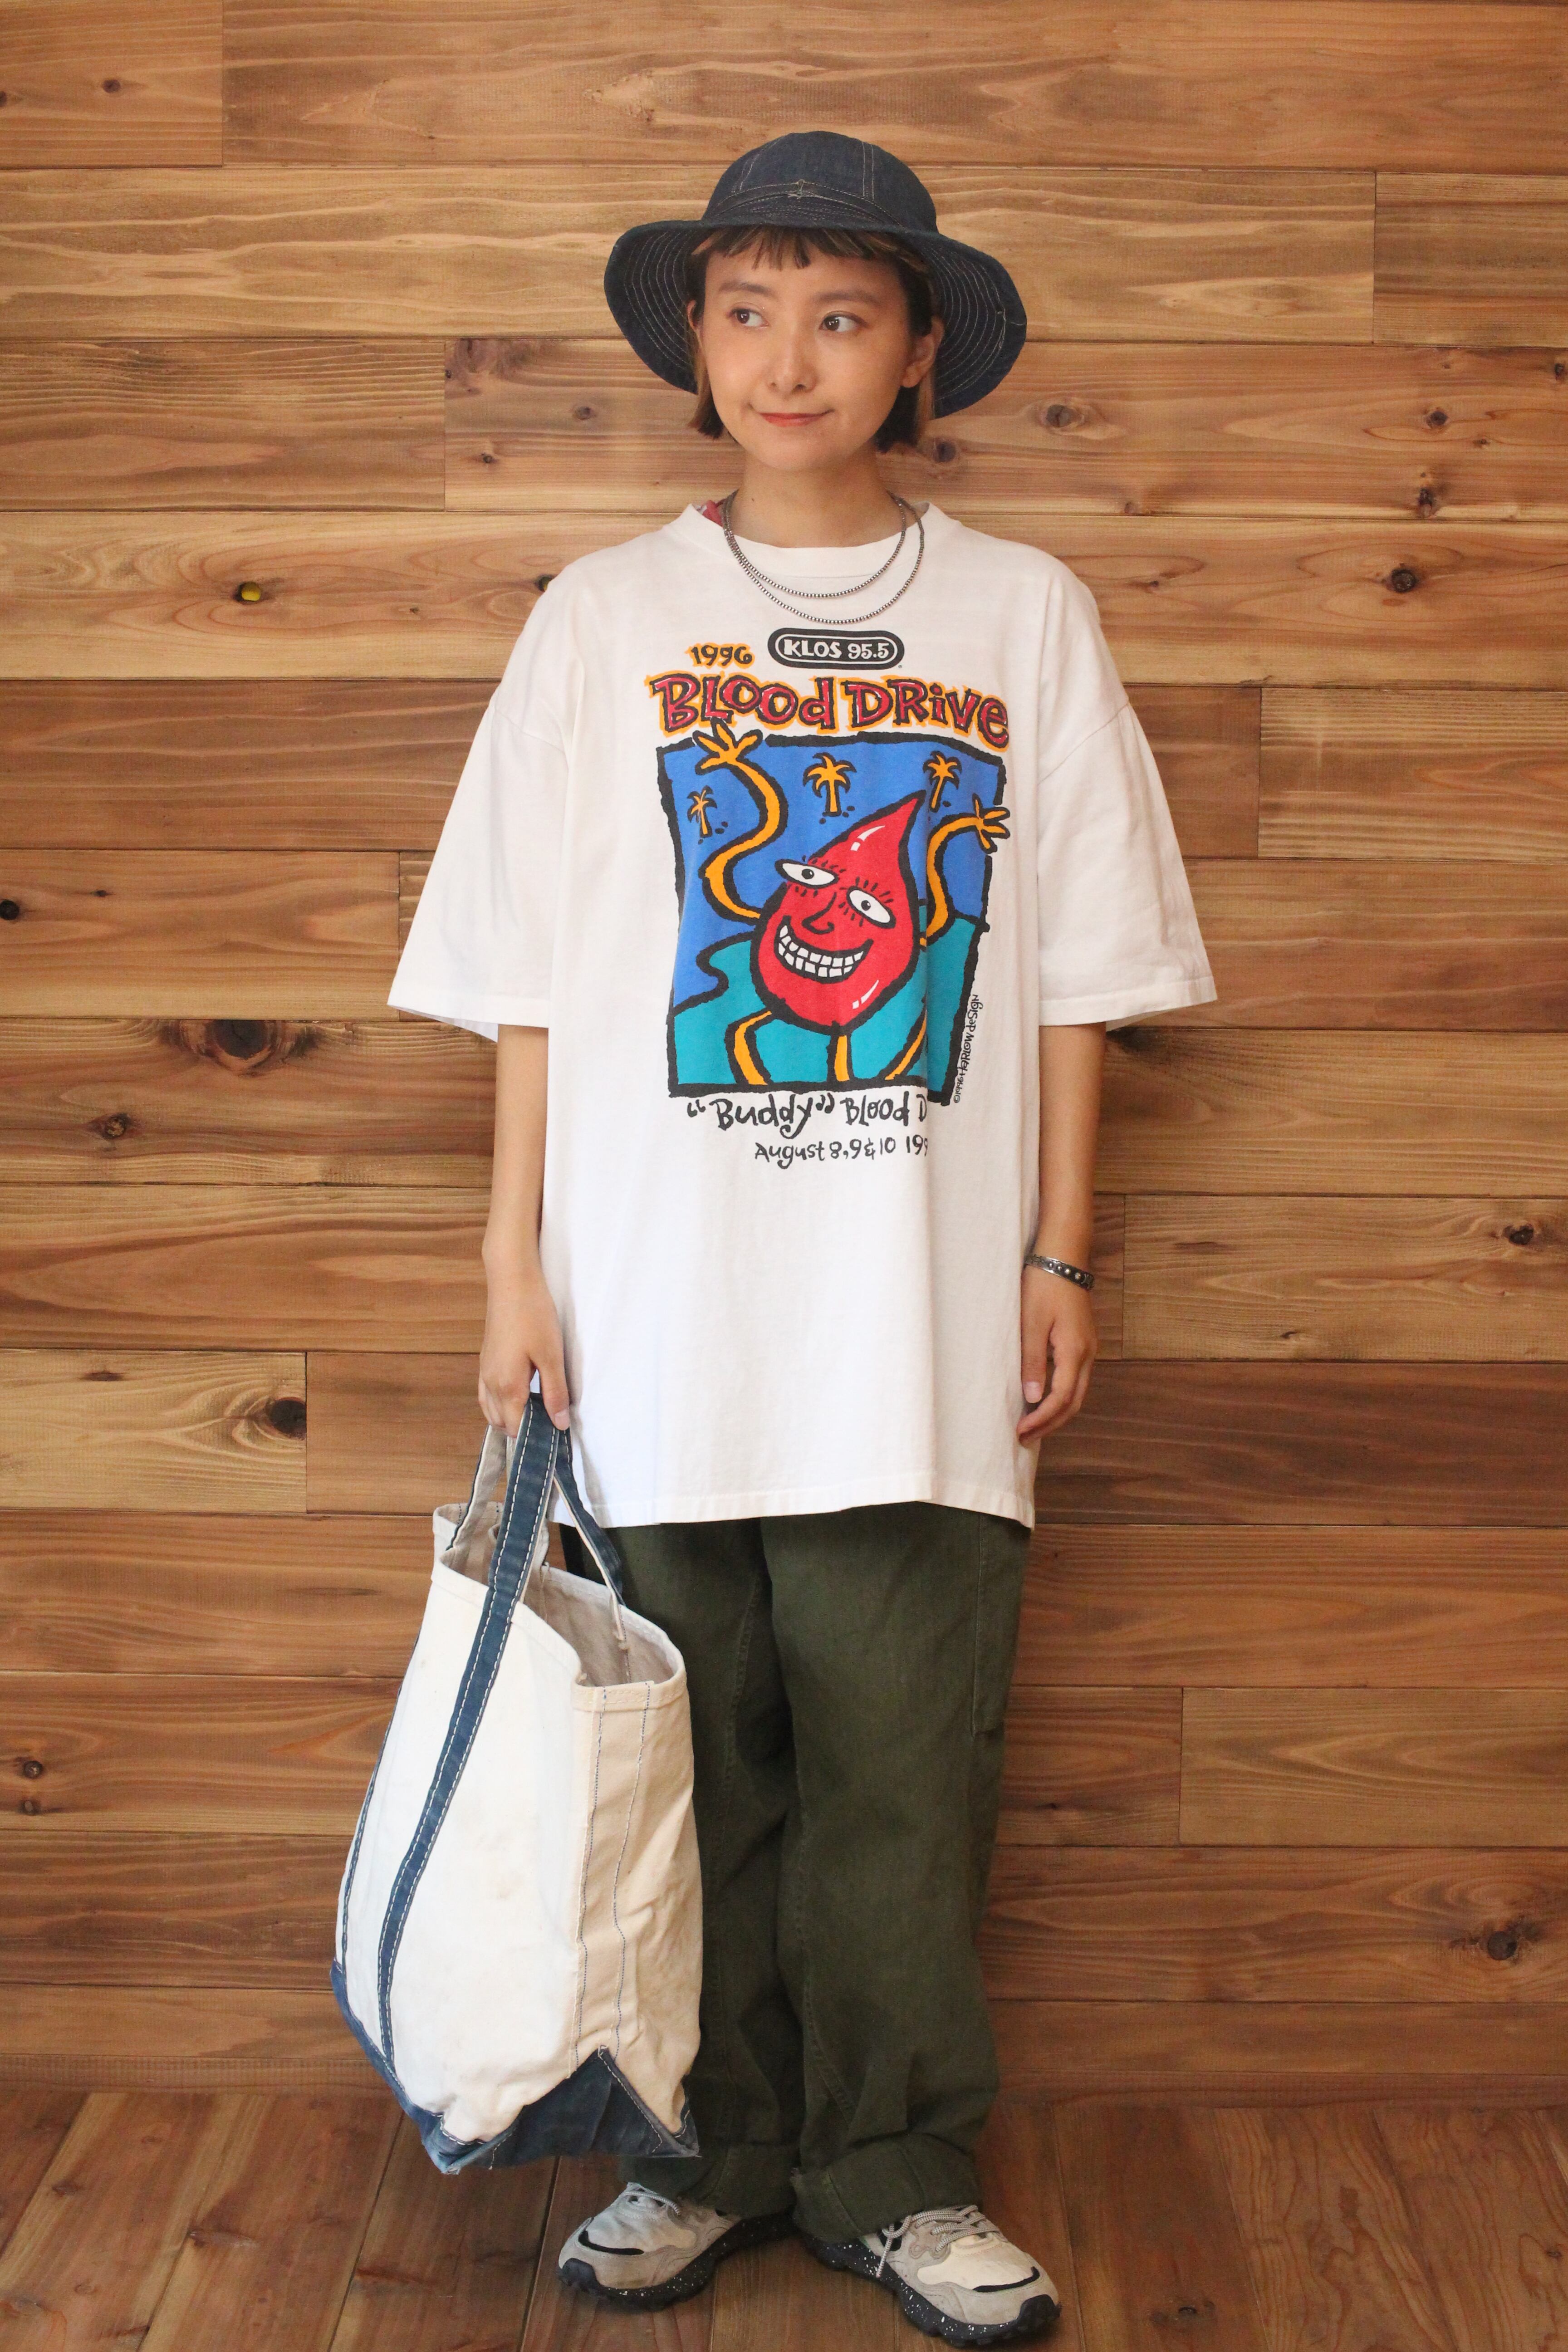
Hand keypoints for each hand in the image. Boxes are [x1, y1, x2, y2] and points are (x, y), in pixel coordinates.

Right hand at [478, 1257, 569, 1435]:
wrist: (511, 1282)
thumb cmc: (533, 1316)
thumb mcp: (551, 1356)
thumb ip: (555, 1393)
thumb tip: (560, 1424)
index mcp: (507, 1385)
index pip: (517, 1428)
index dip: (535, 1438)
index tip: (555, 1439)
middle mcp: (490, 1384)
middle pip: (503, 1423)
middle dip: (524, 1430)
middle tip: (550, 1426)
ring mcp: (484, 1372)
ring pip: (492, 1412)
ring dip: (511, 1419)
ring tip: (537, 1414)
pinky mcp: (485, 1361)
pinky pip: (487, 1396)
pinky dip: (500, 1406)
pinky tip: (518, 1397)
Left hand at [1017, 1267, 1096, 1440]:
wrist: (1062, 1258)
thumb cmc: (1043, 1286)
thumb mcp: (1031, 1323)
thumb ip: (1032, 1362)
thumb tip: (1032, 1398)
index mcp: (1074, 1351)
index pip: (1061, 1398)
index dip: (1042, 1419)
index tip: (1021, 1431)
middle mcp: (1087, 1354)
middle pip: (1074, 1403)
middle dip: (1051, 1424)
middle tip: (1025, 1438)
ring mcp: (1088, 1349)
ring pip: (1077, 1393)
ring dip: (1056, 1413)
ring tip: (1032, 1426)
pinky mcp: (1083, 1343)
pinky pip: (1075, 1379)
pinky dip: (1060, 1396)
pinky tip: (1042, 1400)